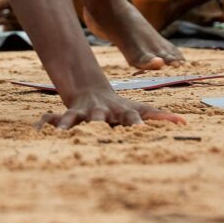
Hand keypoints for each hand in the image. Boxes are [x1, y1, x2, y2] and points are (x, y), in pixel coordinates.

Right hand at [37, 88, 184, 128]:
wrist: (91, 90)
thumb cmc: (120, 108)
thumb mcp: (141, 110)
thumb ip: (161, 116)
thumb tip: (185, 122)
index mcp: (120, 112)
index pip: (131, 116)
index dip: (135, 122)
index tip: (141, 128)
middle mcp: (102, 112)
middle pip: (100, 117)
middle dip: (98, 122)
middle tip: (97, 126)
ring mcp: (84, 113)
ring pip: (75, 117)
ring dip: (68, 124)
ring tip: (61, 132)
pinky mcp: (69, 116)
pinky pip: (56, 120)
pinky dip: (47, 124)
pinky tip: (38, 130)